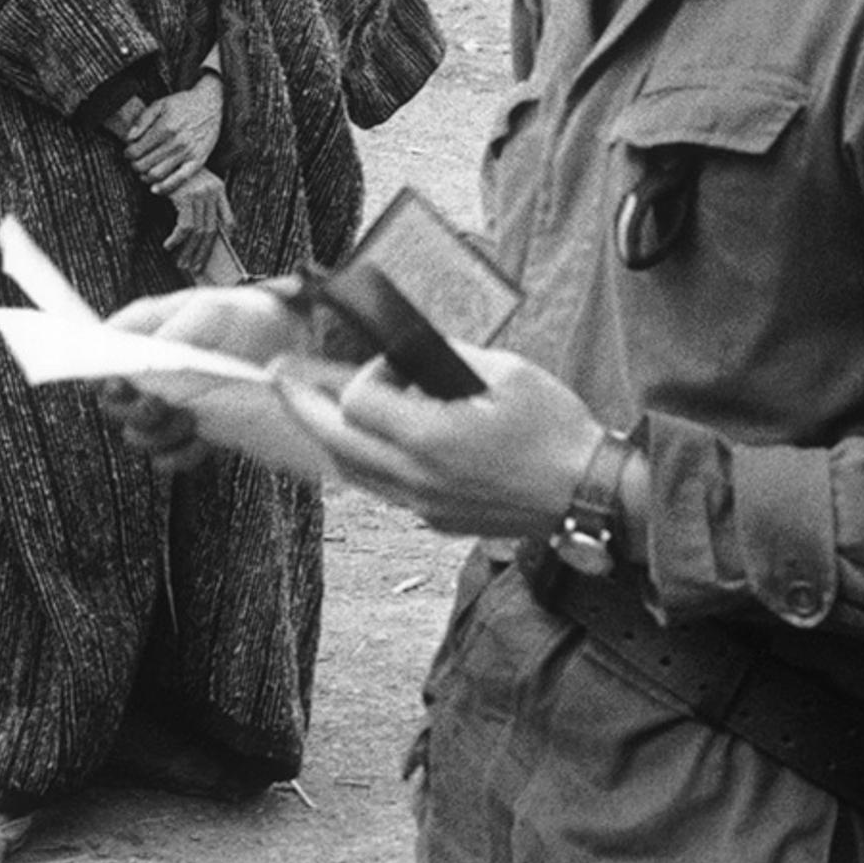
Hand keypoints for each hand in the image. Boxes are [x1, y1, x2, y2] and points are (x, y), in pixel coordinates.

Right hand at [96, 284, 307, 472]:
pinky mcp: (189, 435)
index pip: (100, 355)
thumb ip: (179, 327)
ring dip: (157, 433)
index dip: (99, 372)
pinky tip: (201, 438)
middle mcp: (147, 374)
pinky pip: (167, 458)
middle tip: (160, 403)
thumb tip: (152, 356)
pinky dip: (180, 454)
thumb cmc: (246, 317)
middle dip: (132, 409)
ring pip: (136, 435)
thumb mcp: (215, 308)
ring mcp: (167, 407)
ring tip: (190, 417)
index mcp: (142, 334)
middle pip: (113, 404)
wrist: (289, 348)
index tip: (119, 383)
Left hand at [117, 74, 223, 195]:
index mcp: (165, 127)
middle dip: (134, 165)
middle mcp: (176, 142)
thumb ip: (142, 120)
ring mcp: (188, 153)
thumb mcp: (160, 104)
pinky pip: (179, 180)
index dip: (128, 154)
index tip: (128, 152)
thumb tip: (129, 139)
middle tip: (135, 162)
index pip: (136, 150)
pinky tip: (155, 189)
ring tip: (144, 171)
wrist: (211, 104)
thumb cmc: (184, 104)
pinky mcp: (198, 161)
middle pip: (144, 164)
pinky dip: (164, 188)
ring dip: (145, 176)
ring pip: (157, 174)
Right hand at [162, 173, 243, 282]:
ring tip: (182, 263)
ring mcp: (201, 194)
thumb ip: (200, 202)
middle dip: (203, 252)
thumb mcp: (191, 184)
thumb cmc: (170, 171)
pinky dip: (177, 239)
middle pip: (213, 230)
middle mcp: (212, 191)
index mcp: (218, 188)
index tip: (216, 253)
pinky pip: (185, 226)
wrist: (157, 152)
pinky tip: (169, 245)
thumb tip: (198, 233)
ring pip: (199, 231)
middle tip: (196, 267)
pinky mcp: (187, 197)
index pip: (229, 220)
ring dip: (190, 250)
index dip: (225, 239)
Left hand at [273, 344, 617, 540]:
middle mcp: (417, 479)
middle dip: (300, 404)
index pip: (357, 402)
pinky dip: (361, 460)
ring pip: (351, 472)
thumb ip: (443, 356)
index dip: (365, 374)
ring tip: (307, 406)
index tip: (391, 362)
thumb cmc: (554, 429)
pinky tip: (363, 439)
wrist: (587, 494)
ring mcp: (423, 505)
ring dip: (326, 436)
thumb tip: (401, 343)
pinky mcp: (434, 519)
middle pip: (334, 441)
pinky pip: (381, 488)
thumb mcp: (502, 373)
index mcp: (431, 439)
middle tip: (276, 377)